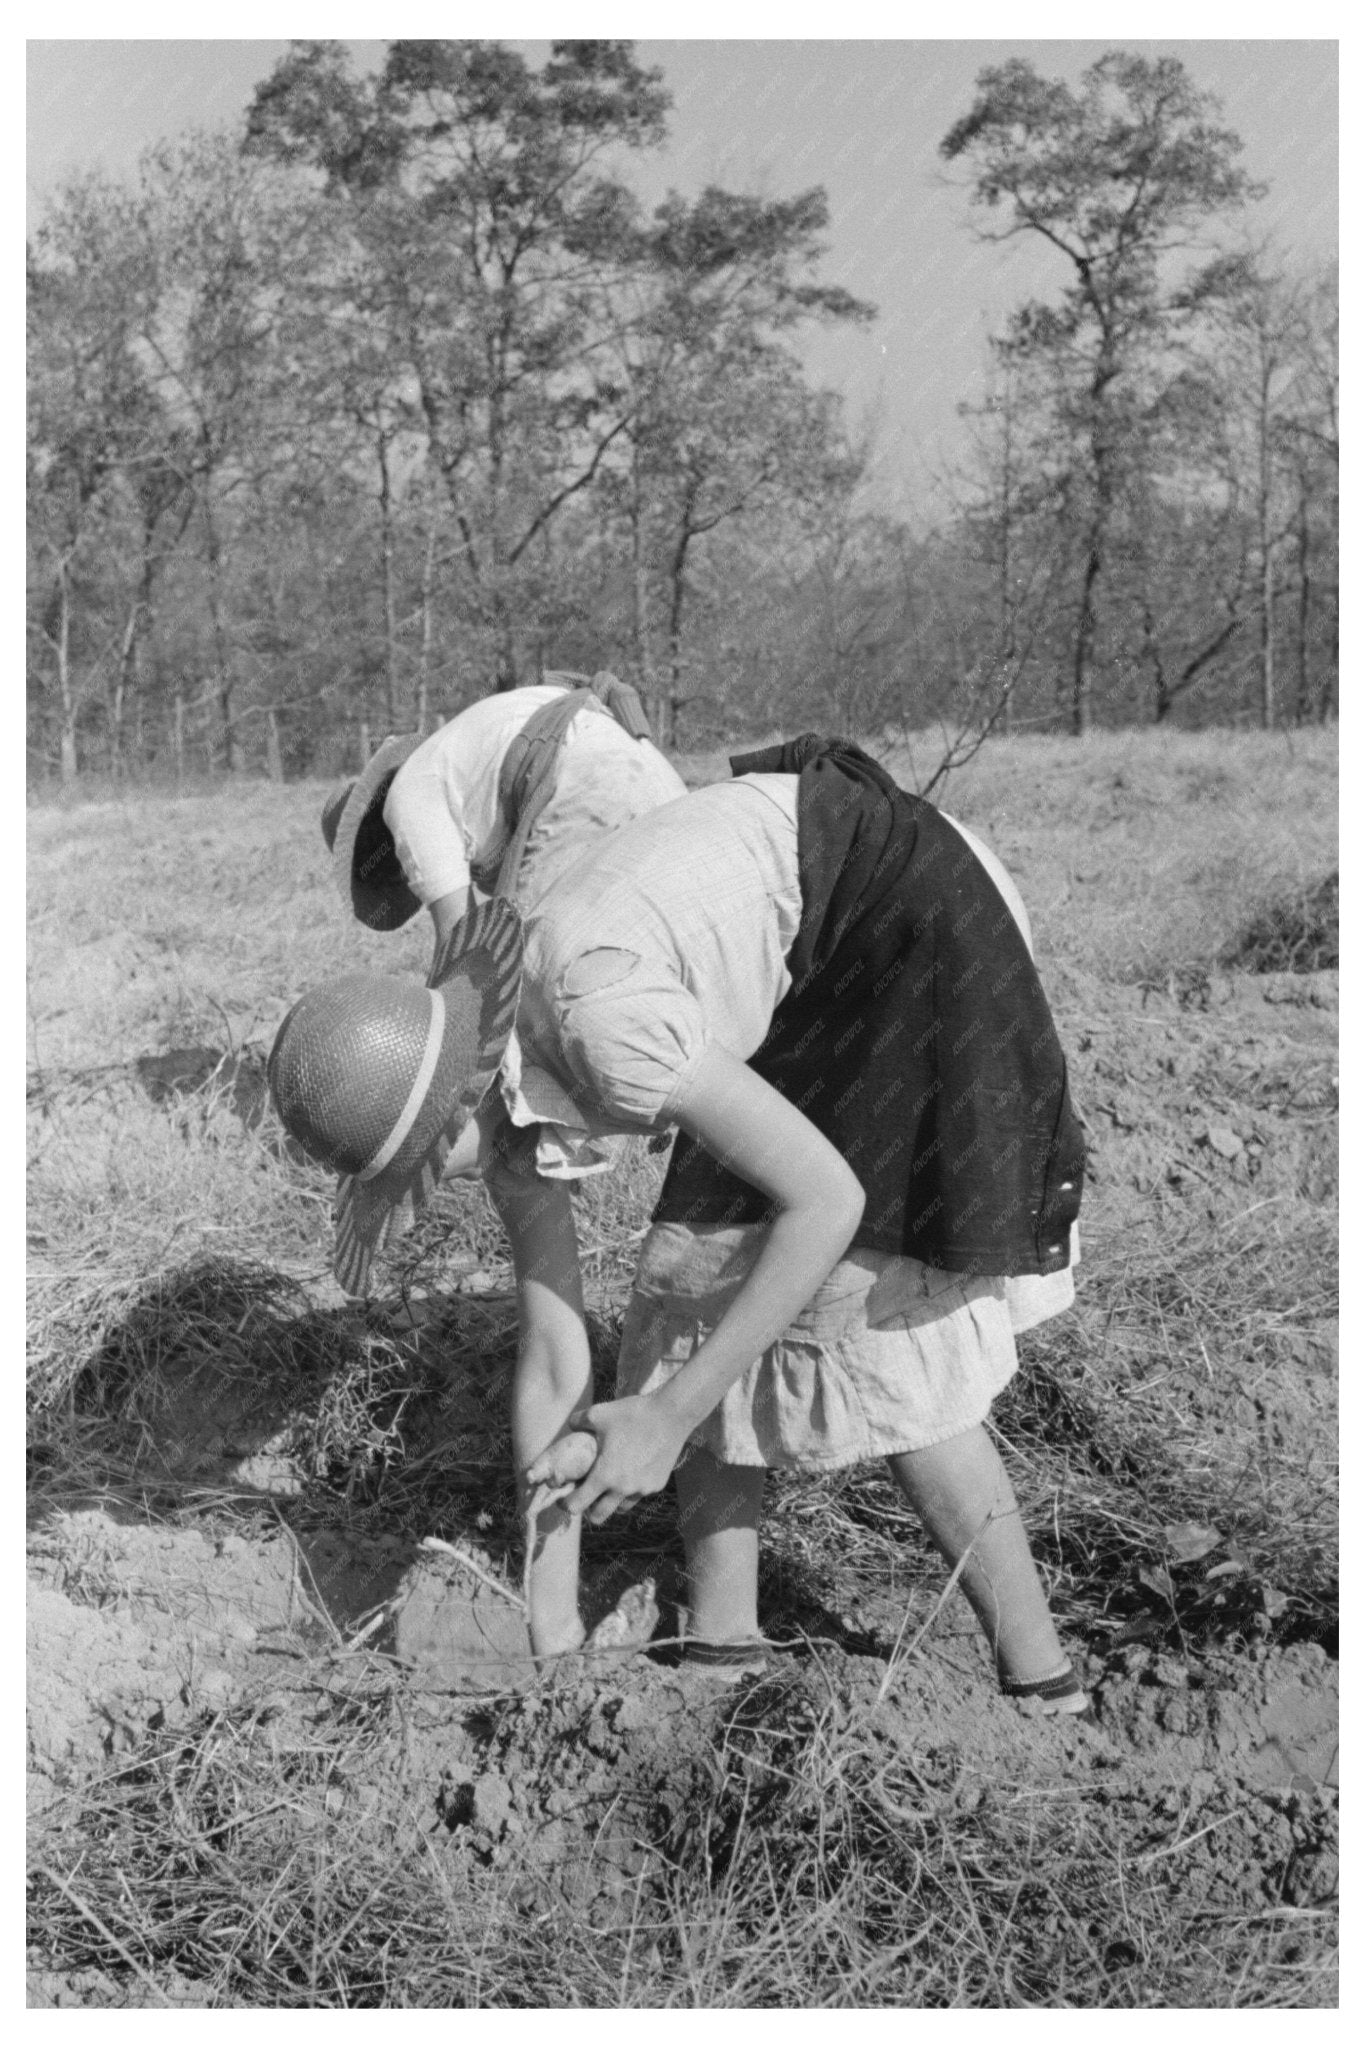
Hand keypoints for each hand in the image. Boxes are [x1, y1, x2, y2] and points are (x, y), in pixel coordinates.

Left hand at [559, 1394, 690, 1525]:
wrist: (671, 1414)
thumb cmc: (633, 1414)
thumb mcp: (598, 1414)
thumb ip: (578, 1422)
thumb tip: (570, 1426)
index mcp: (605, 1476)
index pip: (578, 1505)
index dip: (567, 1504)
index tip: (565, 1497)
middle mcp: (623, 1489)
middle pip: (599, 1516)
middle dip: (588, 1510)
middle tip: (586, 1495)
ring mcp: (642, 1489)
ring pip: (621, 1507)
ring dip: (611, 1501)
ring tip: (610, 1482)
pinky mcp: (657, 1485)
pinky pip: (639, 1493)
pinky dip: (631, 1488)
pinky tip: (632, 1470)